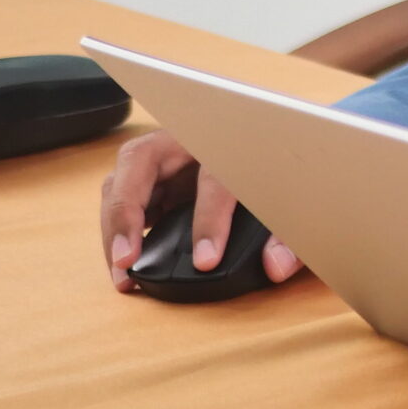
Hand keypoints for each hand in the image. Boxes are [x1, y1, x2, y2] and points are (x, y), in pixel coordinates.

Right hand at [98, 129, 302, 293]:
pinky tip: (122, 262)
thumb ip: (290, 235)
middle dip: (127, 209)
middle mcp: (189, 141)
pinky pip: (123, 197)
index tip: (206, 260)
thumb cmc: (278, 174)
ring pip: (123, 176)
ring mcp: (166, 157)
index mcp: (231, 141)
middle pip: (143, 157)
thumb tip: (276, 266)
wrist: (274, 144)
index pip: (216, 175)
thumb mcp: (294, 203)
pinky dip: (117, 230)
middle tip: (127, 258)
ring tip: (121, 268)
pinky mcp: (153, 179)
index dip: (210, 219)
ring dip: (114, 224)